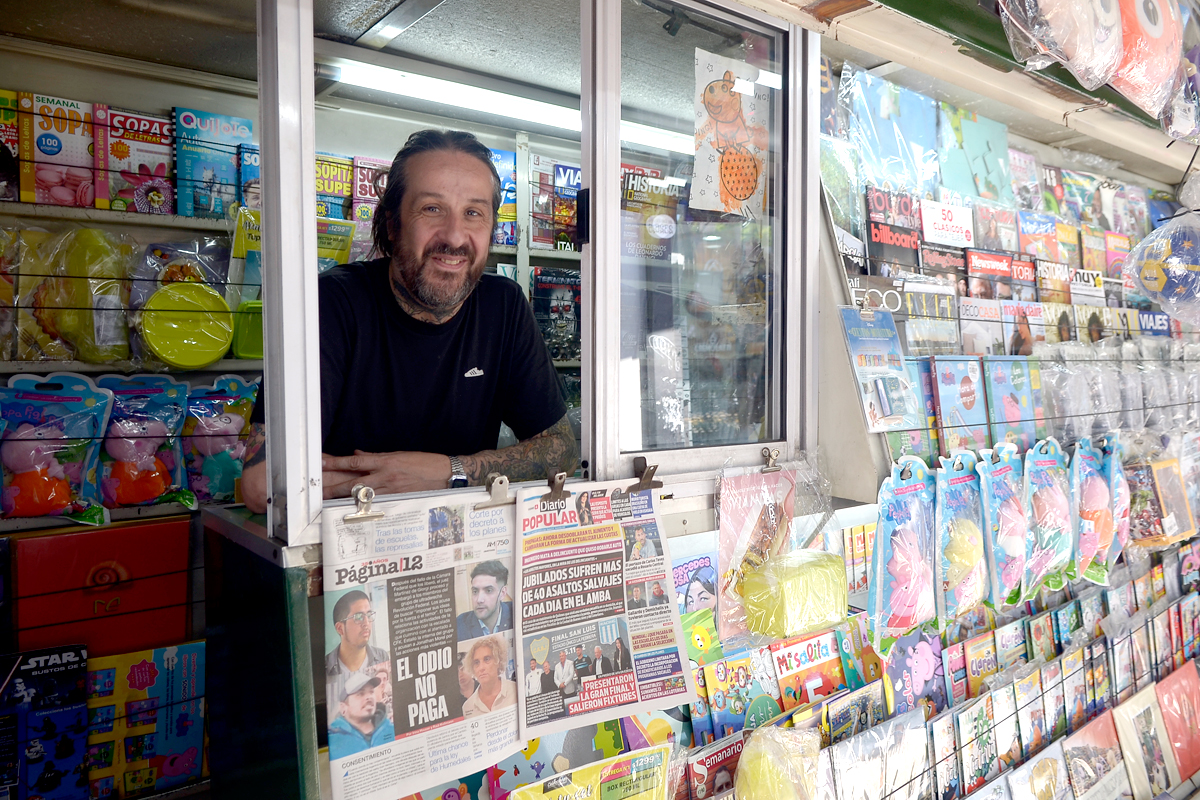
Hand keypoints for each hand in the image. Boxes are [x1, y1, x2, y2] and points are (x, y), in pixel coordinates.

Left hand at [322, 450, 451, 497]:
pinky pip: (373, 505)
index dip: (336, 462)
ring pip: (359, 495)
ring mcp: (390, 490)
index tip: (321, 462)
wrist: (445, 475)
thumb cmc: (424, 463)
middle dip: (332, 484)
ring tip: (323, 499)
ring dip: (340, 498)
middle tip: (315, 486)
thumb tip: (358, 456)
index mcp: (385, 461)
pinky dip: (359, 507)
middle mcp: (385, 476)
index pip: (354, 462)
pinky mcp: (396, 501)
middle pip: (352, 481)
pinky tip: (346, 510)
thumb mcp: (399, 455)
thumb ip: (376, 457)